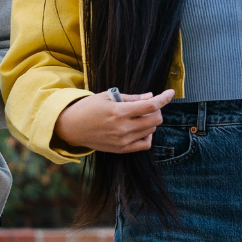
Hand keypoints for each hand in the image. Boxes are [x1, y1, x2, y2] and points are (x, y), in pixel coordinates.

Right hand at [53, 88, 174, 153]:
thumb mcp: (107, 96)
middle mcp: (123, 127)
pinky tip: (140, 129)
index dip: (164, 98)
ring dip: (150, 121)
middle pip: (155, 119)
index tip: (171, 92)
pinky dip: (147, 135)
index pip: (151, 105)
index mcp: (119, 111)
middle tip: (146, 106)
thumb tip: (151, 97)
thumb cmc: (88, 108)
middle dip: (156, 110)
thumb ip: (131, 98)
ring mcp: (123, 140)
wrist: (71, 127)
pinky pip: (145, 144)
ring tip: (137, 116)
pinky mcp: (121, 149)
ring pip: (151, 130)